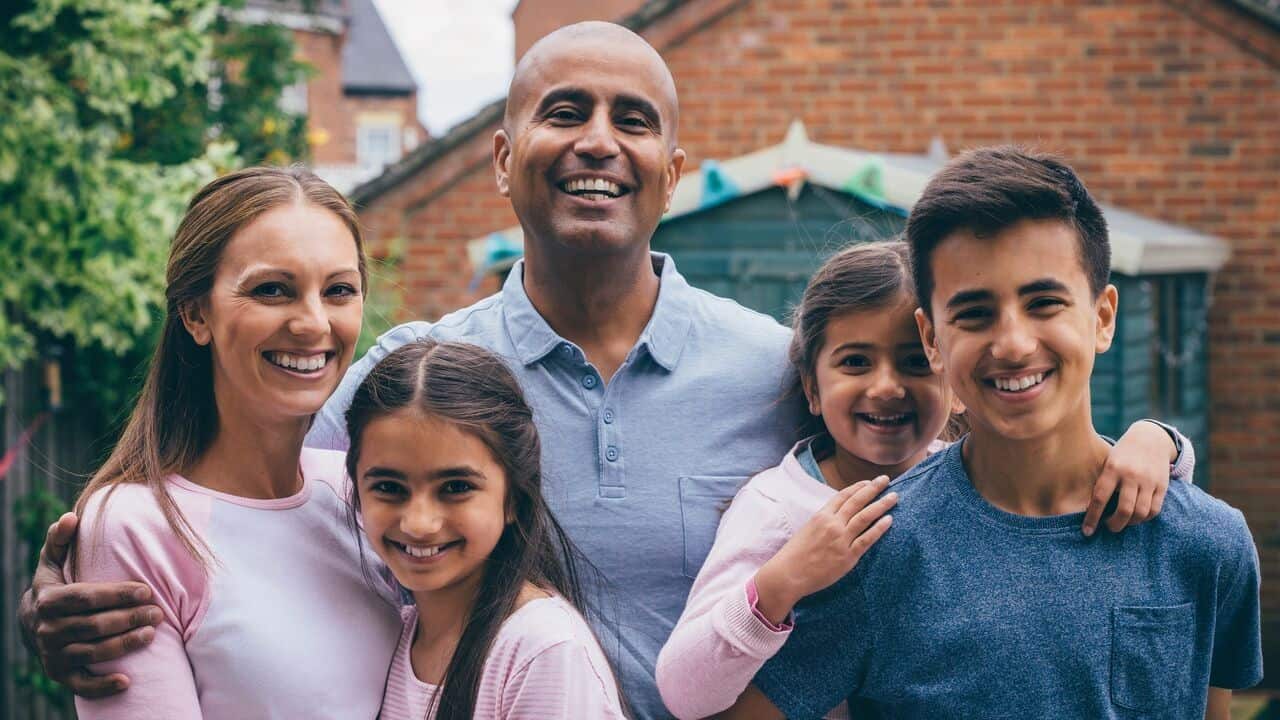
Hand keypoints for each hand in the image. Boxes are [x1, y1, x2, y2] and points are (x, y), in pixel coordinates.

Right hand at [21, 512, 161, 696]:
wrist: (31, 625)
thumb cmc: (53, 587)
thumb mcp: (51, 563)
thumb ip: (60, 540)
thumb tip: (70, 517)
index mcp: (48, 601)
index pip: (86, 598)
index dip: (117, 594)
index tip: (147, 589)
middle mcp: (47, 630)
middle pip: (93, 626)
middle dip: (128, 618)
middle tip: (158, 612)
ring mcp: (53, 655)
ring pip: (92, 653)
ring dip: (124, 645)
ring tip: (153, 634)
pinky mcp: (60, 675)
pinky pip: (82, 685)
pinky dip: (104, 686)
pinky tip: (128, 681)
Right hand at [754, 477, 896, 623]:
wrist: (788, 574)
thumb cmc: (795, 554)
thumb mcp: (807, 530)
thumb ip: (824, 522)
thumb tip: (839, 517)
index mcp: (821, 516)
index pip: (843, 496)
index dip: (858, 487)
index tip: (869, 482)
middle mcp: (832, 524)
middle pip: (857, 501)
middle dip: (873, 488)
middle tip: (885, 479)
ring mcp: (841, 539)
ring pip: (865, 517)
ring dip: (881, 504)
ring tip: (894, 496)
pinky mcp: (847, 556)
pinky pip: (867, 539)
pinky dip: (879, 528)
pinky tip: (889, 520)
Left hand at [1082, 421, 1174, 535]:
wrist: (1150, 438)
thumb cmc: (1122, 454)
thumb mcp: (1108, 462)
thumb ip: (1102, 483)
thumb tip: (1089, 511)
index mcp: (1112, 468)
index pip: (1100, 498)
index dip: (1093, 517)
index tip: (1087, 531)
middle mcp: (1131, 475)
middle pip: (1124, 509)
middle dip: (1114, 524)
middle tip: (1108, 527)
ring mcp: (1149, 480)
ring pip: (1141, 513)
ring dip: (1130, 523)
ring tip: (1122, 522)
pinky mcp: (1162, 485)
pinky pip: (1154, 510)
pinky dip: (1144, 518)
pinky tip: (1136, 517)